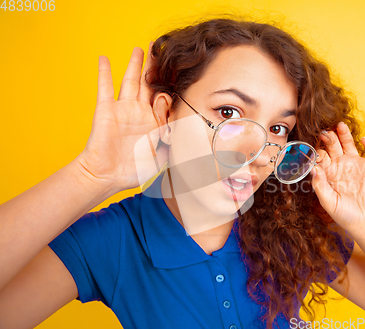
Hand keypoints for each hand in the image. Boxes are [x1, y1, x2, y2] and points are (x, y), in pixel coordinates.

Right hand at [76, 43, 167, 190]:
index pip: (165, 100)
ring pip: (130, 81)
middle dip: (156, 69)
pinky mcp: (106, 110)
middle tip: (162, 51)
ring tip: (141, 48)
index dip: (171, 91)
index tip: (179, 79)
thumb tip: (193, 145)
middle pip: (149, 85)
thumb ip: (175, 149)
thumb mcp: (161, 160)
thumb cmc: (133, 172)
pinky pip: (104, 87)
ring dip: (135, 64)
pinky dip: (104, 72)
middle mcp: (139, 113)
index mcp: (154, 123)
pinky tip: (104, 58)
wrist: (106, 176)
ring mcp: (123, 110)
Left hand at [311, 122, 364, 239]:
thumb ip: (320, 185)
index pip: (320, 156)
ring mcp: (356, 163)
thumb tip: (313, 168)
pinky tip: (363, 139)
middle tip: (324, 133)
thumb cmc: (345, 215)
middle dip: (328, 138)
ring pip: (349, 143)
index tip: (314, 150)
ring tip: (339, 125)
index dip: (316, 152)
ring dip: (344, 134)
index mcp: (329, 173)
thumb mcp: (328, 202)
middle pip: (332, 146)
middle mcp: (341, 165)